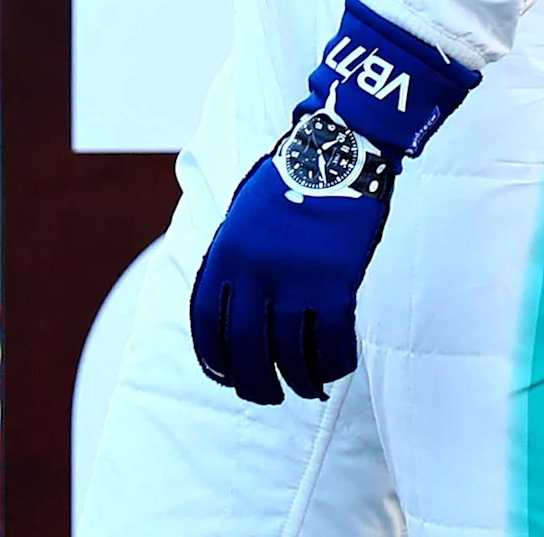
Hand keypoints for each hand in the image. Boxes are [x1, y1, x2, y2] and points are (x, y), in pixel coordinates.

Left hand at [188, 0, 477, 402]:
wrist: (338, 148)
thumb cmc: (290, 180)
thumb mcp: (242, 214)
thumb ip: (231, 260)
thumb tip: (225, 308)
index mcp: (224, 252)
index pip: (205, 324)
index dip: (214, 360)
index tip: (224, 377)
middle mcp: (253, 271)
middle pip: (246, 349)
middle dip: (254, 383)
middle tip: (265, 395)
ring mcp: (294, 280)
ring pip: (290, 354)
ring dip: (297, 380)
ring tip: (305, 389)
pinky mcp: (336, 284)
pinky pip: (331, 342)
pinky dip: (333, 364)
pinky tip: (334, 370)